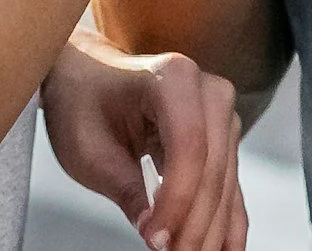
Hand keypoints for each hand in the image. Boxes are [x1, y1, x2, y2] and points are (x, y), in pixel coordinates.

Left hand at [42, 30, 246, 250]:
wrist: (87, 78)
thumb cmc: (81, 104)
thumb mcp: (88, 149)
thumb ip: (125, 189)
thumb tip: (157, 233)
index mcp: (174, 77)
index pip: (189, 147)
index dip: (177, 199)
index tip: (156, 240)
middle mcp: (209, 90)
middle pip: (213, 167)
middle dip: (195, 221)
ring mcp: (221, 114)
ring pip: (226, 182)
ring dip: (211, 228)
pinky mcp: (221, 137)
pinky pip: (230, 184)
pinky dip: (227, 219)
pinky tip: (226, 250)